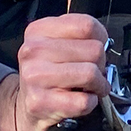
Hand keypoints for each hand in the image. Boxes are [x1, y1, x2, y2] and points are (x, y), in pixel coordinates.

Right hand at [0, 12, 108, 130]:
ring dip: (99, 84)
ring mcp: (34, 76)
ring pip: (90, 74)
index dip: (101, 38)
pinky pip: (84, 101)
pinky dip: (91, 102)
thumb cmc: (49, 72)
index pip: (87, 25)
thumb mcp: (57, 44)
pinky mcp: (40, 102)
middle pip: (94, 50)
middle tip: (93, 72)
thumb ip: (80, 36)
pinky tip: (82, 100)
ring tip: (92, 87)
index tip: (97, 47)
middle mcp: (33, 51)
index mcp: (38, 30)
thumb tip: (104, 43)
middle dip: (101, 63)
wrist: (27, 106)